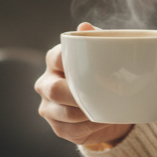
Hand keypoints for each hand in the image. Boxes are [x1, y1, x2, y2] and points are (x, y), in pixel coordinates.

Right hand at [35, 22, 132, 148]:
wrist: (110, 108)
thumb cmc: (103, 74)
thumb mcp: (103, 54)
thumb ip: (96, 38)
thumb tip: (84, 26)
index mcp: (55, 60)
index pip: (57, 58)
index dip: (72, 63)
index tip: (95, 70)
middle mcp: (46, 83)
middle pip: (55, 89)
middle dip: (80, 95)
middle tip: (104, 94)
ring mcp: (49, 107)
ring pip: (65, 113)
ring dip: (89, 112)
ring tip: (108, 108)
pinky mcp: (57, 127)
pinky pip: (72, 130)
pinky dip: (91, 127)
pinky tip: (102, 120)